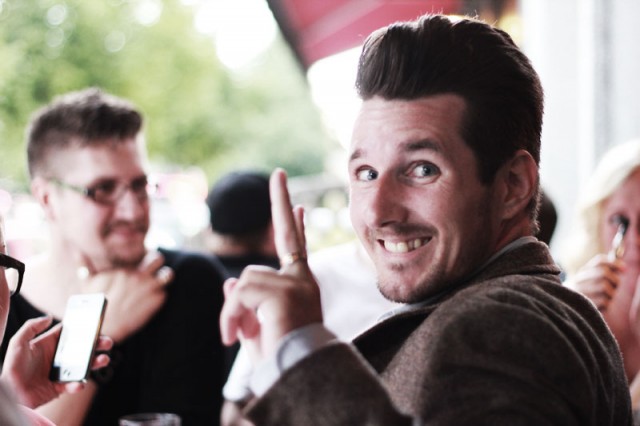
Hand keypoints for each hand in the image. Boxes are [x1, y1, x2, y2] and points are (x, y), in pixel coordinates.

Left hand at [0, 316, 112, 407]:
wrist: (9, 394)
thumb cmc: (12, 368)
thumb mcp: (18, 343)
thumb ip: (31, 327)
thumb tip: (48, 317)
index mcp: (50, 344)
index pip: (71, 332)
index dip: (84, 327)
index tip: (95, 323)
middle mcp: (58, 357)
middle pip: (83, 347)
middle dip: (97, 343)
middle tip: (105, 342)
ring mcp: (61, 372)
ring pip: (84, 365)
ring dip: (96, 362)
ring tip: (102, 359)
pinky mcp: (60, 387)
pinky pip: (74, 384)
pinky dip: (78, 384)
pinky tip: (78, 383)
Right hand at [79, 251, 173, 342]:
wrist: (103, 327)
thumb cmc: (93, 305)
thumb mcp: (87, 283)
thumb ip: (84, 265)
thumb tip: (77, 251)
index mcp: (125, 268)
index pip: (143, 252)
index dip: (144, 255)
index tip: (141, 260)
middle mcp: (139, 275)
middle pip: (158, 258)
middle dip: (157, 262)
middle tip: (152, 269)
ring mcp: (149, 288)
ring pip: (168, 274)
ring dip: (165, 276)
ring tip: (158, 281)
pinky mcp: (156, 301)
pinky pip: (164, 293)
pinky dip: (159, 295)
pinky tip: (150, 300)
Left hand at [219, 168, 322, 360]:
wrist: (295, 375)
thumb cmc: (279, 356)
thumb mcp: (256, 326)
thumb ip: (243, 303)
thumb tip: (229, 283)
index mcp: (300, 285)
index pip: (296, 248)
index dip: (295, 225)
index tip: (300, 205)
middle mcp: (302, 279)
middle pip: (286, 234)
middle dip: (281, 200)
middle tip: (279, 173)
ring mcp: (295, 282)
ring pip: (244, 279)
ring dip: (232, 310)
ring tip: (236, 335)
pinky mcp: (283, 291)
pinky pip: (240, 293)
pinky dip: (230, 315)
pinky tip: (235, 336)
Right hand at [566, 254, 622, 310]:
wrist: (567, 306)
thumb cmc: (588, 292)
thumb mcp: (593, 279)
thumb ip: (607, 270)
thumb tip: (623, 267)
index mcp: (582, 271)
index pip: (599, 261)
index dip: (613, 263)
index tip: (624, 268)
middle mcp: (578, 279)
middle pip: (603, 272)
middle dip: (615, 279)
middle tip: (615, 285)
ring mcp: (580, 292)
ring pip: (605, 286)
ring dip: (611, 292)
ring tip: (605, 296)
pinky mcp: (584, 304)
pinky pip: (604, 301)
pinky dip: (606, 302)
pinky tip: (600, 304)